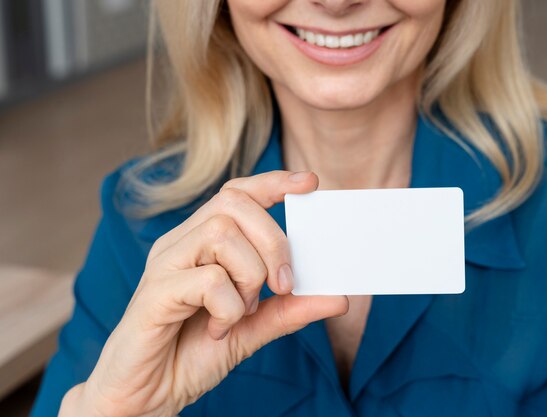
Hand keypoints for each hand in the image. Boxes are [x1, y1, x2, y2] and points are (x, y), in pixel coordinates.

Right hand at [61, 170, 348, 416]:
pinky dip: (228, 307)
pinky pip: (207, 279)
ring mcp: (164, 265)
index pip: (236, 194)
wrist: (146, 397)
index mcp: (200, 243)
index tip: (310, 182)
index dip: (273, 182)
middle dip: (272, 241)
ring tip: (242, 310)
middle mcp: (179, 244)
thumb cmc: (192, 353)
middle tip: (283, 284)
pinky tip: (219, 329)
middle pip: (233, 205)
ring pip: (220, 234)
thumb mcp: (253, 328)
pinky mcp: (154, 294)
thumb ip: (290, 309)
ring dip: (249, 276)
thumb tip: (338, 297)